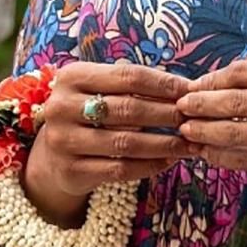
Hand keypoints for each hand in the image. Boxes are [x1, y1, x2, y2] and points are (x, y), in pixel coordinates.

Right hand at [22, 61, 193, 220]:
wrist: (52, 155)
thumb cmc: (87, 113)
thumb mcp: (98, 88)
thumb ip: (131, 85)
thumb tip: (185, 88)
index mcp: (72, 77)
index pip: (128, 76)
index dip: (163, 84)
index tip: (190, 91)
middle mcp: (62, 107)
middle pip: (129, 109)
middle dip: (167, 115)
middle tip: (194, 119)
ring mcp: (63, 140)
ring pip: (126, 142)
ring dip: (165, 144)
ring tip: (190, 144)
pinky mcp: (70, 170)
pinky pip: (119, 169)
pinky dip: (149, 166)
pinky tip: (169, 161)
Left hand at [177, 60, 246, 203]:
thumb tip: (229, 81)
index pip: (243, 71)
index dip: (212, 79)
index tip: (195, 85)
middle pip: (233, 99)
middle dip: (199, 103)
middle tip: (178, 107)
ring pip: (234, 130)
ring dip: (203, 130)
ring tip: (185, 130)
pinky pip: (246, 158)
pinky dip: (221, 155)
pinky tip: (207, 153)